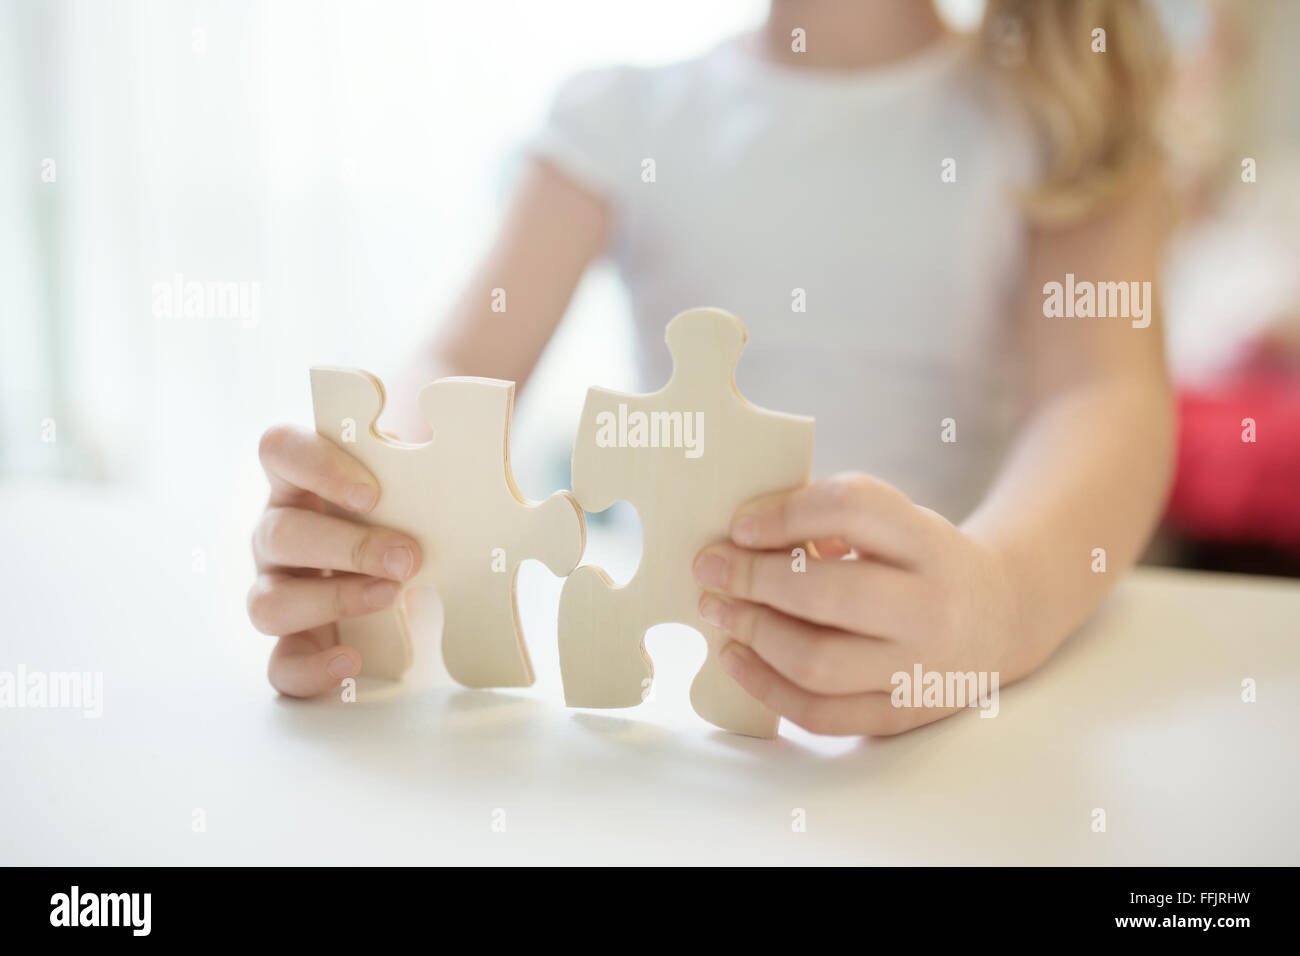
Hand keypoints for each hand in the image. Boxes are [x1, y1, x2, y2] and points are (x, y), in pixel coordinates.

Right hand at [249, 425, 421, 695]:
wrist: (423, 571)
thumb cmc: (411, 511)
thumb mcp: (422, 476)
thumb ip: (435, 444)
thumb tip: (490, 402)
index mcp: (301, 481)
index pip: (279, 450)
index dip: (315, 465)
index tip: (370, 492)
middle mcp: (279, 534)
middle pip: (279, 533)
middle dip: (347, 546)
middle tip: (406, 557)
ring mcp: (279, 589)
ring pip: (269, 603)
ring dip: (332, 600)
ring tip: (390, 596)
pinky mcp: (294, 642)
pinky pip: (281, 666)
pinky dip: (312, 669)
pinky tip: (352, 660)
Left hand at [692, 473, 1024, 735]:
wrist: (1001, 618)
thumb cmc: (922, 561)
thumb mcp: (898, 522)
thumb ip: (832, 521)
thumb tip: (741, 537)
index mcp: (928, 542)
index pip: (853, 510)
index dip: (787, 513)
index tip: (740, 524)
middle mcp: (931, 607)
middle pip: (826, 594)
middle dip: (752, 579)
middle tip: (709, 566)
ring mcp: (918, 669)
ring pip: (817, 662)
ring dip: (753, 633)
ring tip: (719, 610)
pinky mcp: (901, 714)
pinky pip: (821, 713)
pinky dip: (766, 688)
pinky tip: (736, 657)